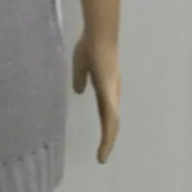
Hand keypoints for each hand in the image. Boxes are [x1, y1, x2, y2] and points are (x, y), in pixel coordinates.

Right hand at [72, 34, 119, 163]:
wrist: (99, 34)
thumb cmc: (90, 45)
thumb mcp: (81, 65)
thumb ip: (80, 78)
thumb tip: (79, 91)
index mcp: (105, 89)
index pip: (106, 114)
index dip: (105, 129)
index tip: (102, 143)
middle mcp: (112, 93)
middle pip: (111, 122)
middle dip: (108, 140)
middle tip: (102, 157)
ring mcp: (112, 91)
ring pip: (112, 121)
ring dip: (108, 139)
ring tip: (103, 154)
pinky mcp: (109, 89)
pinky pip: (110, 112)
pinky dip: (109, 126)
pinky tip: (108, 138)